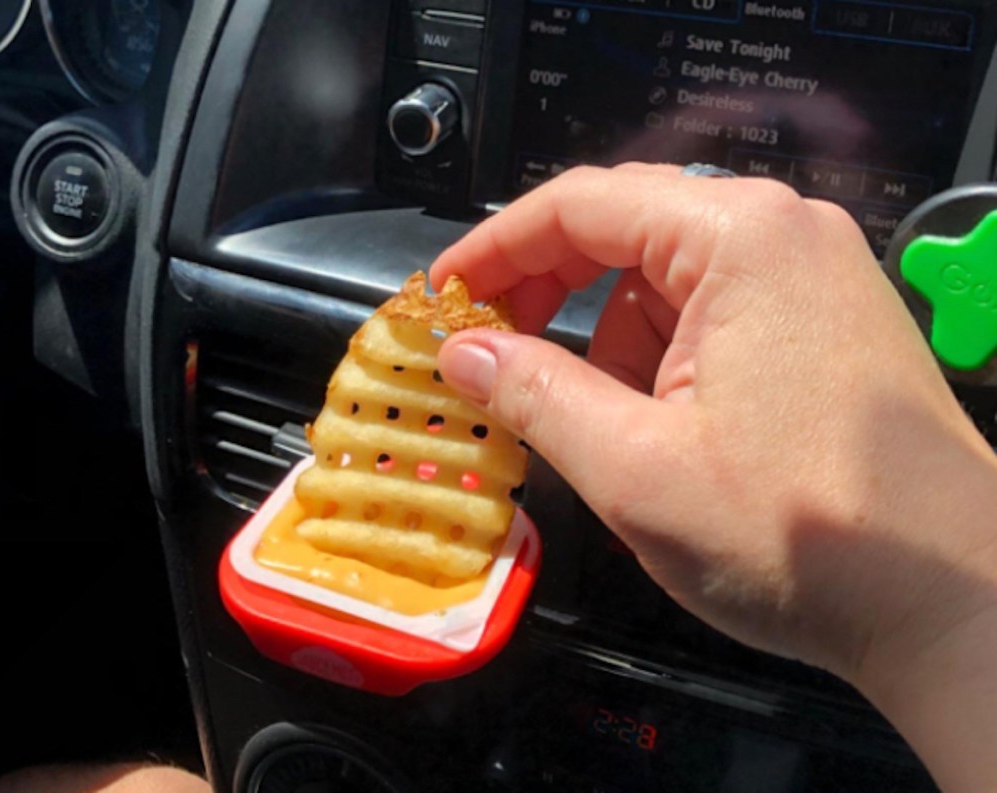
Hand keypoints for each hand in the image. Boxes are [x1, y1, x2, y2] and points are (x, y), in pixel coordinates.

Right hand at [429, 164, 996, 792]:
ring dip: (610, 348)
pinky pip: (713, 320)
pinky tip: (662, 435)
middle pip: (624, 234)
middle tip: (491, 358)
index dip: (493, 249)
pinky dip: (663, 366)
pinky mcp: (825, 327)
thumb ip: (534, 394)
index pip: (579, 205)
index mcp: (739, 237)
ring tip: (604, 434)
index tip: (439, 297)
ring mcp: (813, 278)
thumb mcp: (635, 469)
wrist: (952, 605)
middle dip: (549, 298)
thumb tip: (463, 352)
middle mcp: (784, 234)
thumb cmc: (802, 535)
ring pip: (665, 286)